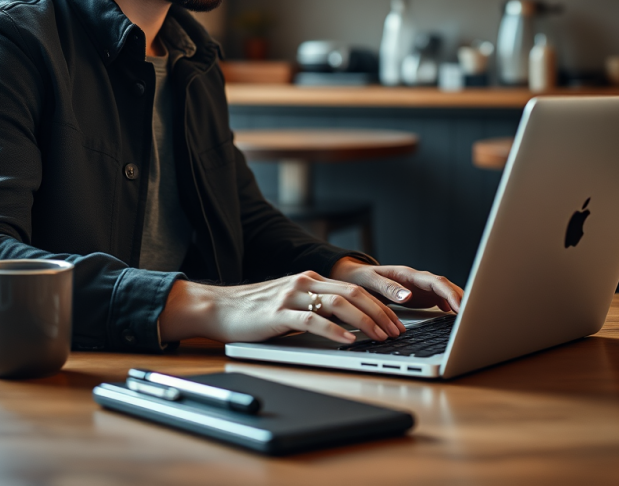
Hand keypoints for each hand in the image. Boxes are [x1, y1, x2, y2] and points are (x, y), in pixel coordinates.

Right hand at [159, 271, 406, 345]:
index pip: (354, 287)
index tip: (398, 319)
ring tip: (380, 336)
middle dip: (380, 311)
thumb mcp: (292, 303)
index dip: (379, 303)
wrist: (220, 307)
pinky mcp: (278, 313)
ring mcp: (291, 296)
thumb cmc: (256, 310)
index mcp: (310, 279)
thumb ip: (317, 307)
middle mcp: (304, 282)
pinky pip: (312, 320)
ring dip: (364, 321)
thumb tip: (350, 324)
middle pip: (352, 292)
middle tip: (398, 330)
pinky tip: (348, 341)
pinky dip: (334, 331)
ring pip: (337, 303)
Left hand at [330, 257, 463, 312]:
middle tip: (475, 316)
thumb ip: (388, 288)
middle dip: (462, 298)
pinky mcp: (420, 297)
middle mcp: (417, 280)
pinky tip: (456, 317)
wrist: (352, 276)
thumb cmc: (360, 278)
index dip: (450, 294)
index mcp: (407, 275)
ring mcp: (420, 289)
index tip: (460, 307)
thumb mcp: (369, 281)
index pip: (435, 282)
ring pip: (445, 293)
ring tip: (471, 318)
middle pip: (445, 287)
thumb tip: (408, 296)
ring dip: (458, 303)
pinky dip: (450, 307)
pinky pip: (440, 300)